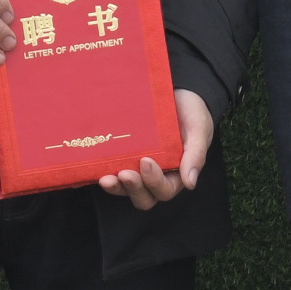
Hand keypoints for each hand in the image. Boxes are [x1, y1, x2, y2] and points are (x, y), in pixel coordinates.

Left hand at [103, 94, 215, 209]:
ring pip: (124, 189)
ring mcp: (136, 168)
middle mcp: (155, 176)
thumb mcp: (198, 129)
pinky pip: (111, 171)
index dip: (154, 181)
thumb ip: (196, 155)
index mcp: (176, 174)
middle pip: (143, 197)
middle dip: (133, 189)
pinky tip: (92, 169)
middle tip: (124, 174)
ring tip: (105, 178)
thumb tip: (190, 183)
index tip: (146, 161)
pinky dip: (101, 173)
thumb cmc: (192, 113)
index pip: (164, 190)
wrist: (178, 92)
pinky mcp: (123, 157)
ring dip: (115, 187)